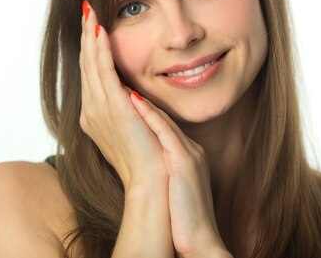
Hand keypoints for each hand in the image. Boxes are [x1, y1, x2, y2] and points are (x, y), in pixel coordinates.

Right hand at [79, 1, 165, 187]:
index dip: (90, 48)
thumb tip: (133, 94)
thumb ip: (130, 108)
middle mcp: (91, 110)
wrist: (152, 183)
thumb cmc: (149, 159)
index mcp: (95, 114)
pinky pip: (102, 72)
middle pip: (86, 64)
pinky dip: (100, 50)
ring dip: (89, 36)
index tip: (91, 25)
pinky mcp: (112, 109)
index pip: (91, 73)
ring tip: (90, 12)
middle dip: (85, 35)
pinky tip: (100, 31)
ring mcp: (99, 110)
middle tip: (86, 8)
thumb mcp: (136, 127)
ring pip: (90, 64)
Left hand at [130, 93, 230, 257]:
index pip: (160, 123)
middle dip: (139, 96)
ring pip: (162, 118)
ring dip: (141, 98)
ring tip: (121, 81)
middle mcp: (189, 149)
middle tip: (120, 79)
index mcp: (186, 154)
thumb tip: (146, 160)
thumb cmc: (182, 219)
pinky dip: (150, 115)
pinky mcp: (184, 163)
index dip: (142, 107)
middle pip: (161, 115)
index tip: (123, 92)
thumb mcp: (172, 187)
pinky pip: (165, 133)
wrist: (200, 242)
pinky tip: (134, 101)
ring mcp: (188, 154)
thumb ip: (163, 168)